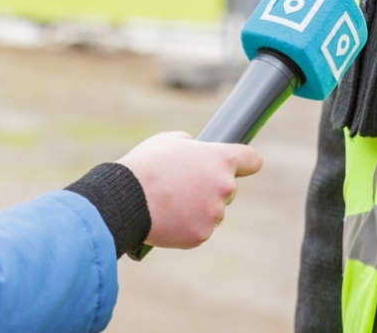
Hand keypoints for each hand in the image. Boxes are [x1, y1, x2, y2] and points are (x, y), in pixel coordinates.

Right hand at [116, 131, 263, 249]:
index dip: (245, 162)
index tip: (243, 166)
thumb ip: (191, 145)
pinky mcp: (201, 235)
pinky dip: (186, 225)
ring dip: (198, 208)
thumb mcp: (169, 141)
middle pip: (228, 188)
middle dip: (210, 188)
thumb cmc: (146, 165)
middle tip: (183, 185)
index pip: (252, 160)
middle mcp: (224, 187)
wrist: (125, 199)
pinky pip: (199, 229)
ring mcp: (214, 214)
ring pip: (213, 211)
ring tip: (170, 201)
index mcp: (221, 159)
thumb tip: (195, 150)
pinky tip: (167, 217)